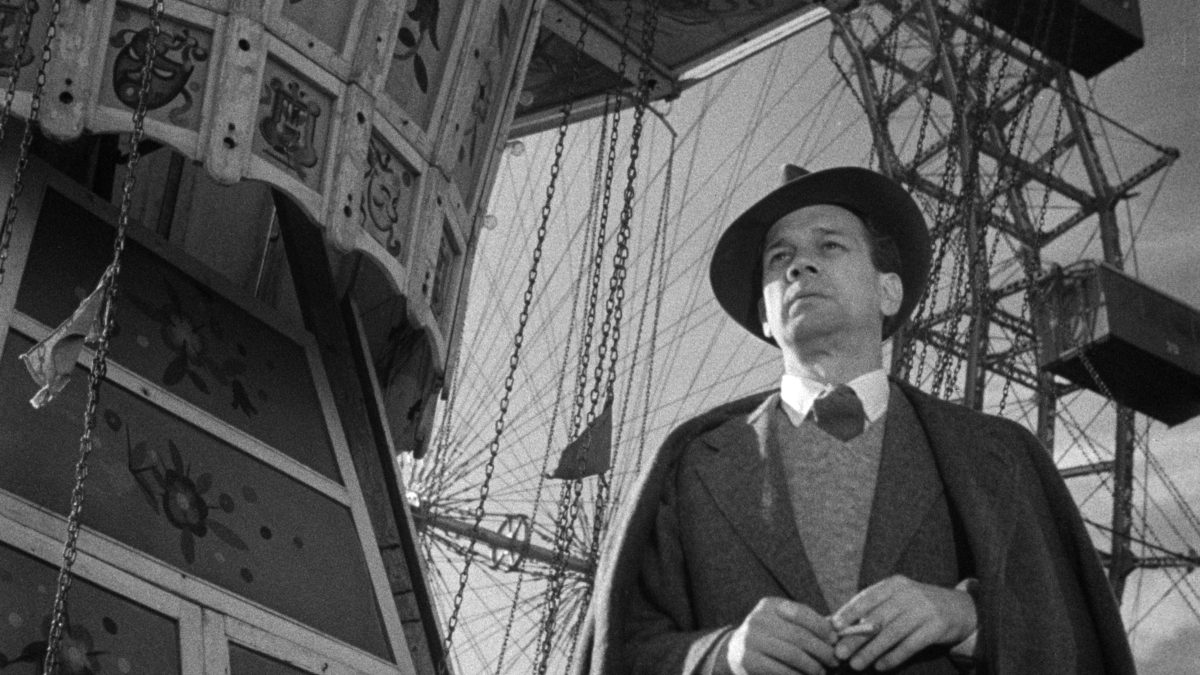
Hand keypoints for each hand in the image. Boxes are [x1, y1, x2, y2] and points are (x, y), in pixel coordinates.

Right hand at [727, 597, 837, 674]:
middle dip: (821, 650)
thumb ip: (807, 624)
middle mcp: (758, 619)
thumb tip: (836, 632)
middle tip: (834, 660)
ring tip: (821, 671)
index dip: (822, 627)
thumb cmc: (770, 636)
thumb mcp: (783, 622)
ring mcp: (751, 640)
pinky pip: (781, 670)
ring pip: (792, 654)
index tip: (835, 640)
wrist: (735, 651)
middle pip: (799, 635)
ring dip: (812, 665)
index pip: (801, 613)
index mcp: (769, 605)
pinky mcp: (749, 661)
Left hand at [830, 575, 976, 670]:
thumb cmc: (917, 606)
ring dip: (871, 651)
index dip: (849, 612)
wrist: (961, 609)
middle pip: (877, 618)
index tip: (834, 628)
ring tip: (856, 664)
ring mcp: (924, 610)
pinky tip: (880, 666)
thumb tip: (836, 624)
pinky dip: (894, 657)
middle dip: (856, 637)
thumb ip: (870, 609)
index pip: (867, 597)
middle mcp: (908, 594)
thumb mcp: (896, 600)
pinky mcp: (937, 628)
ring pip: (892, 633)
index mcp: (894, 584)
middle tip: (839, 653)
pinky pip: (910, 645)